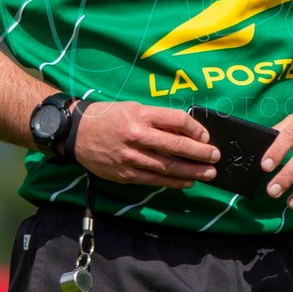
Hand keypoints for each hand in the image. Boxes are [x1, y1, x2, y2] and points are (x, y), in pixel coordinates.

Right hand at [72, 102, 219, 187]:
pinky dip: (173, 182)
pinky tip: (186, 182)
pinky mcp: (125, 174)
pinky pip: (154, 180)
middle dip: (200, 153)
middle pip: (176, 146)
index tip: (206, 137)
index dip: (196, 130)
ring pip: (168, 167)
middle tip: (215, 157)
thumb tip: (186, 131)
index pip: (177, 121)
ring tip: (208, 174)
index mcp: (141, 115)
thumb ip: (158, 120)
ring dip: (191, 172)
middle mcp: (137, 136)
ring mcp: (131, 157)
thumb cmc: (108, 118)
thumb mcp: (133, 109)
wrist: (77, 133)